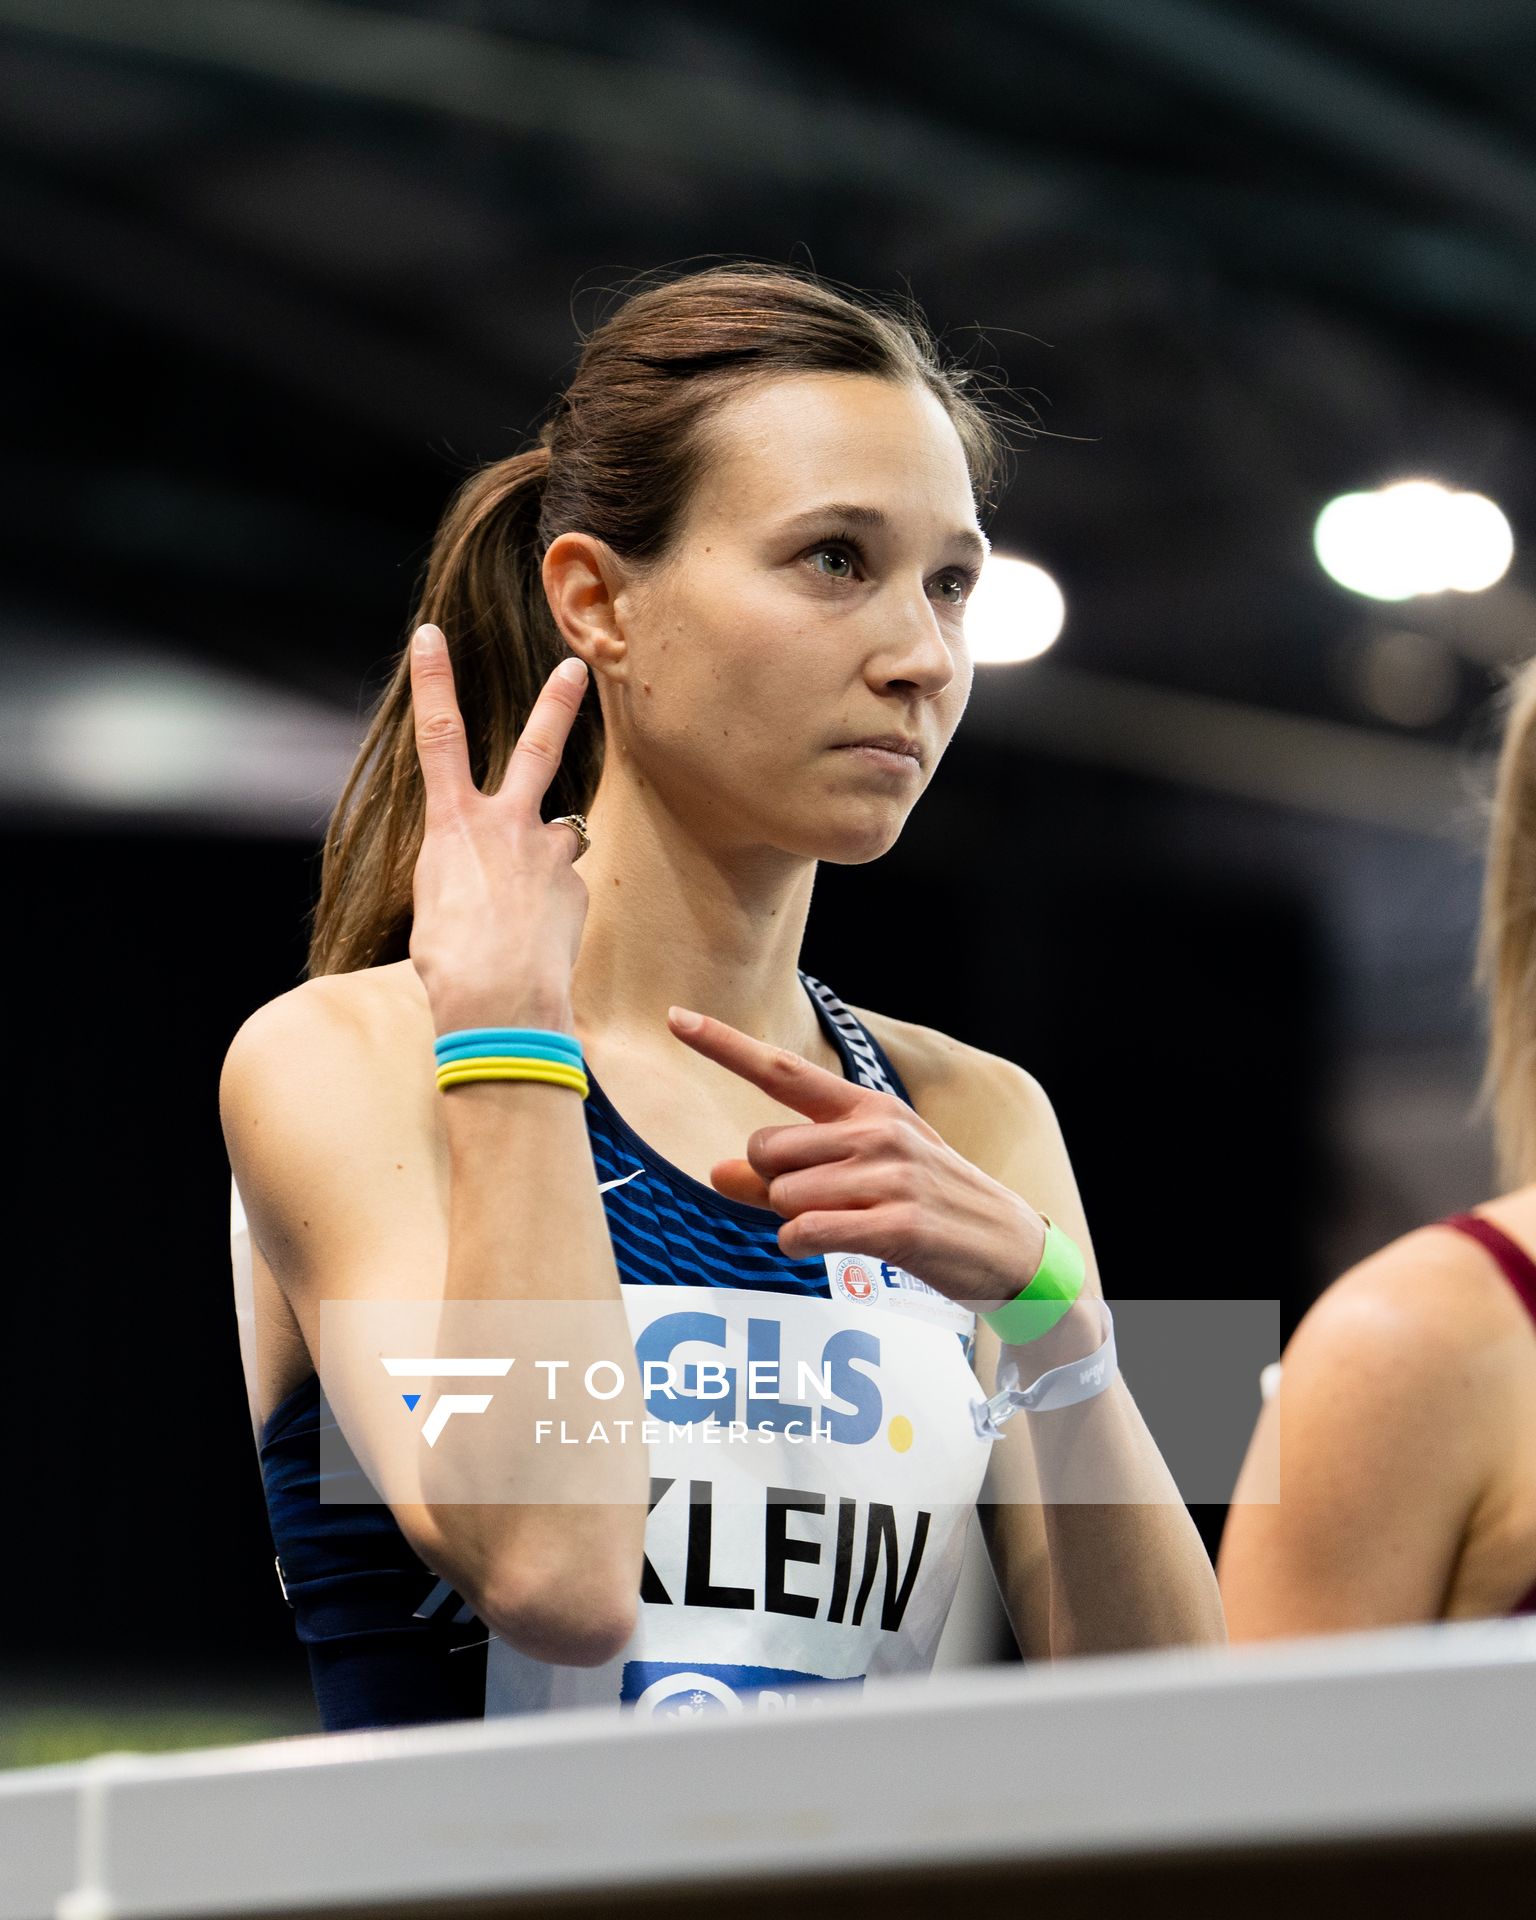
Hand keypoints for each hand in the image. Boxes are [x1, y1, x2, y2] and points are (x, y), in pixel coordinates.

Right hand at [407, 624, 590, 1032]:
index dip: (433, 682)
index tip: (431, 635)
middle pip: (536, 747)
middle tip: (577, 668)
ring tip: (525, 908)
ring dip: (546, 857)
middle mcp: (507, 824)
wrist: (500, 999)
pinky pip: (561, 892)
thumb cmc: (449, 961)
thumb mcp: (434, 904)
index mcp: (453, 824)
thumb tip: (492, 878)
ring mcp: (548, 853)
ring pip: (558, 835)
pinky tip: (534, 945)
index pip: (438, 736)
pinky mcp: (575, 889)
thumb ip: (462, 871)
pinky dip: (548, 913)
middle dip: (556, 704)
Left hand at [665, 1005, 1048, 1308]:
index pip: (783, 1069)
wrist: (1008, 1247)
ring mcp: (890, 1176)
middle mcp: (878, 1131)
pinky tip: (827, 1246)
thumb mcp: (861, 1176)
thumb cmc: (924, 1204)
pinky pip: (805, 1232)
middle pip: (767, 1148)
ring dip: (794, 1219)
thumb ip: (782, 1174)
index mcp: (868, 1107)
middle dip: (773, 1183)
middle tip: (821, 1202)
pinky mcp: (897, 1225)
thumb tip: (716, 1170)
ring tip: (845, 1224)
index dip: (724, 1045)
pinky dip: (799, 1245)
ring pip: (783, 1195)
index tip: (675, 1017)